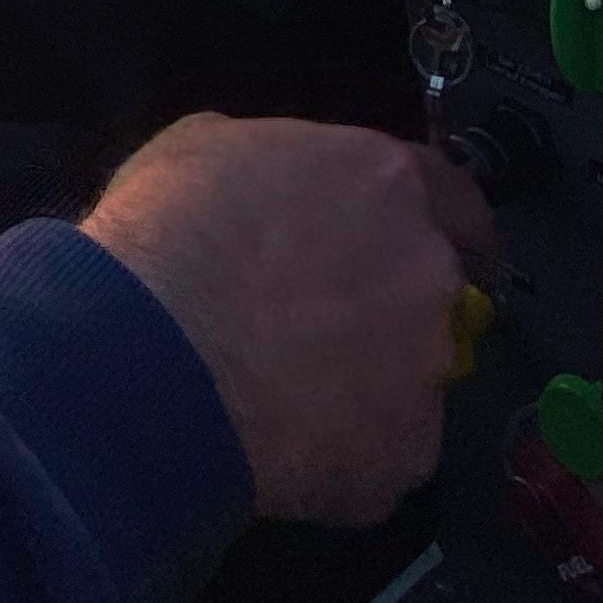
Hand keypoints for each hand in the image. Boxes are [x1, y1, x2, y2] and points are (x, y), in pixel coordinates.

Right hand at [78, 114, 493, 525]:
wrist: (151, 355)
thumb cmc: (167, 233)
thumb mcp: (204, 149)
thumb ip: (274, 164)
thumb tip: (276, 189)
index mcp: (387, 181)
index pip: (452, 193)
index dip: (429, 217)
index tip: (405, 241)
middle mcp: (429, 268)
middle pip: (431, 286)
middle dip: (385, 302)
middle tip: (311, 325)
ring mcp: (427, 366)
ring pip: (411, 373)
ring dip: (365, 379)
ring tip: (284, 396)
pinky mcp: (409, 452)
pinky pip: (385, 450)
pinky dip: (346, 450)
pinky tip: (281, 445)